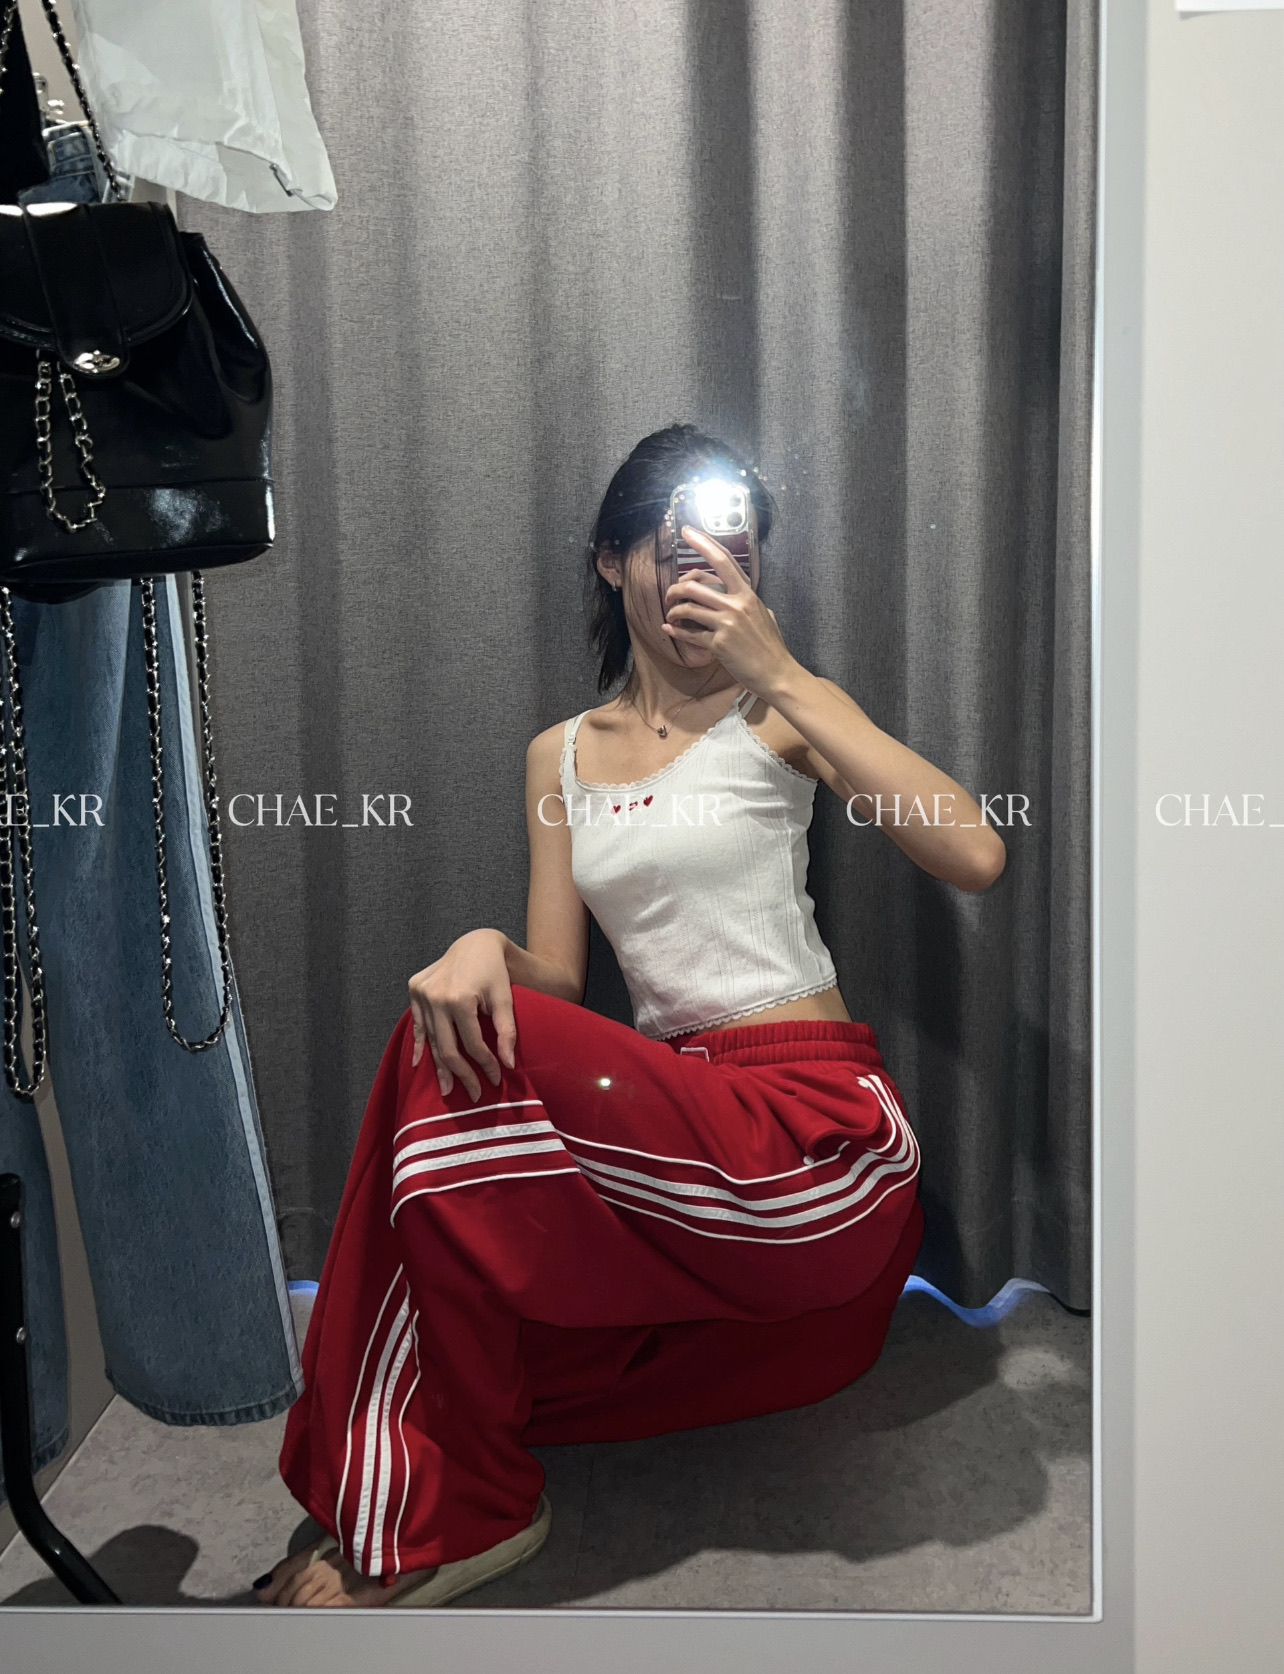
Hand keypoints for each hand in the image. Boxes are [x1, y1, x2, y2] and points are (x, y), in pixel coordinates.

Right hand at [407, 928, 515, 1100]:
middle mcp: (435, 996)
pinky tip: (419, 1065)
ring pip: (431, 1039)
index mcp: (458, 998)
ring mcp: (421, 993)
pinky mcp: (414, 989)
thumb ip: (506, 1031)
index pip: (472, 1043)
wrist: (475, 942)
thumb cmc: (495, 971)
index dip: (484, 1064)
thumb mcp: (505, 998)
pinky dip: (418, 1045)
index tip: (494, 1078)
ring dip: (440, 1066)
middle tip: (472, 1094)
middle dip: (461, 1074)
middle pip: (447, 1047)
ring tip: (448, 1088)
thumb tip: (507, 1064)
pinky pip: (417, 1024)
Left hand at [662, 527, 797, 697]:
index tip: (686, 531)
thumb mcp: (764, 614)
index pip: (722, 560)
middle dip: (675, 589)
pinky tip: (669, 630)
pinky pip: (689, 634)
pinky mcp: (718, 644)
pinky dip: (676, 632)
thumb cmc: (771, 645)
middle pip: (694, 584)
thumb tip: (737, 594)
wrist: (776, 673)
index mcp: (747, 593)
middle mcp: (736, 604)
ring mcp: (726, 623)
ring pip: (687, 608)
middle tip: (670, 595)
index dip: (702, 543)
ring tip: (672, 616)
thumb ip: (748, 601)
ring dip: (674, 611)